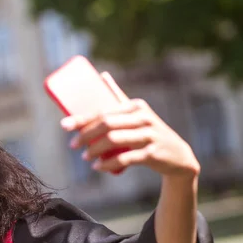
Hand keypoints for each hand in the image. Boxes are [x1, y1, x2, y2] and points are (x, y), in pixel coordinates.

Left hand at [61, 73, 199, 177]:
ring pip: (115, 140)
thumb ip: (119, 97)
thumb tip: (102, 75)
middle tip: (73, 145)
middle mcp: (143, 118)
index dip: (81, 119)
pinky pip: (126, 158)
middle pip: (107, 124)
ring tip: (85, 157)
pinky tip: (98, 167)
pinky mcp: (153, 153)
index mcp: (135, 106)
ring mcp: (149, 136)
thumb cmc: (148, 132)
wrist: (178, 156)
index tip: (64, 126)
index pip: (103, 111)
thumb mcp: (137, 113)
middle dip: (85, 135)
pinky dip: (109, 163)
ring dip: (95, 150)